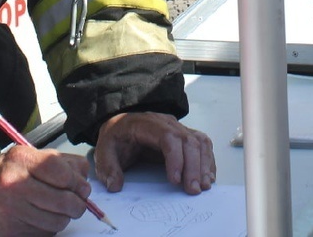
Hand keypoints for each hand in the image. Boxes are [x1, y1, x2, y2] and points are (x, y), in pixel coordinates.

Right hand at [0, 145, 91, 235]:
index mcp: (21, 159)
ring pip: (58, 221)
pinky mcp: (11, 231)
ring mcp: (12, 209)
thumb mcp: (26, 157)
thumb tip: (83, 178)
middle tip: (77, 204)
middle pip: (64, 200)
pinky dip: (48, 229)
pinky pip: (45, 234)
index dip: (78, 183)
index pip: (63, 173)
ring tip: (54, 211)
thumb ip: (57, 162)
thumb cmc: (2, 176)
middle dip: (77, 205)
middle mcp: (15, 183)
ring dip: (62, 218)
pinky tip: (39, 219)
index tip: (82, 188)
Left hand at [93, 112, 215, 194]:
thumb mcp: (104, 151)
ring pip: (199, 141)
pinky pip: (202, 145)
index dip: (175, 158)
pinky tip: (208, 178)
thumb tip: (114, 185)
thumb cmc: (116, 139)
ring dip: (204, 164)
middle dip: (193, 166)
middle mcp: (166, 123)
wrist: (122, 126)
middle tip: (193, 190)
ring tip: (204, 186)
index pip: (167, 136)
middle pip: (187, 140)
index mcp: (145, 124)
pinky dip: (208, 161)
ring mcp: (178, 128)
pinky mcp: (184, 137)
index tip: (175, 180)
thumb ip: (108, 168)